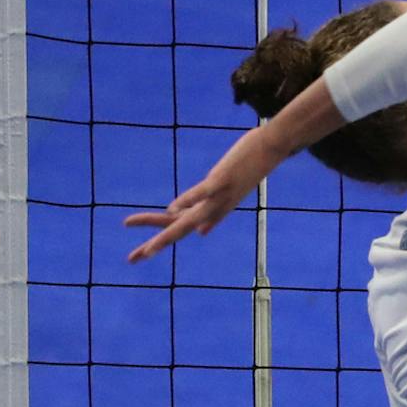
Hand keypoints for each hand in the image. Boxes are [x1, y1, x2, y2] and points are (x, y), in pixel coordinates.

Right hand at [124, 125, 282, 262]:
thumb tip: (202, 232)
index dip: (160, 240)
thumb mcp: (229, 195)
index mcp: (214, 211)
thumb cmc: (249, 167)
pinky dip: (188, 200)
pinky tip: (171, 208)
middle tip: (133, 259)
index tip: (141, 254)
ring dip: (168, 233)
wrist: (274, 148)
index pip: (180, 228)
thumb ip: (213, 213)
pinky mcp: (224, 179)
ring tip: (149, 249)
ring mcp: (220, 196)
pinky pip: (203, 192)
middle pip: (180, 229)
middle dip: (157, 244)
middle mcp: (216, 208)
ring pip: (189, 219)